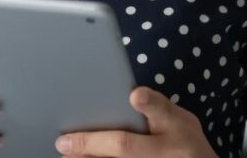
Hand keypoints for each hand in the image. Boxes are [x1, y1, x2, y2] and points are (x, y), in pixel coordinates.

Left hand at [55, 87, 217, 157]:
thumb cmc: (183, 139)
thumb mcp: (180, 119)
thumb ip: (156, 108)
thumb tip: (126, 94)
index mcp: (175, 126)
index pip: (161, 110)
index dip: (148, 103)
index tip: (135, 95)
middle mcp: (166, 151)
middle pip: (126, 146)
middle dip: (93, 143)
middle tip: (64, 142)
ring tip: (66, 155)